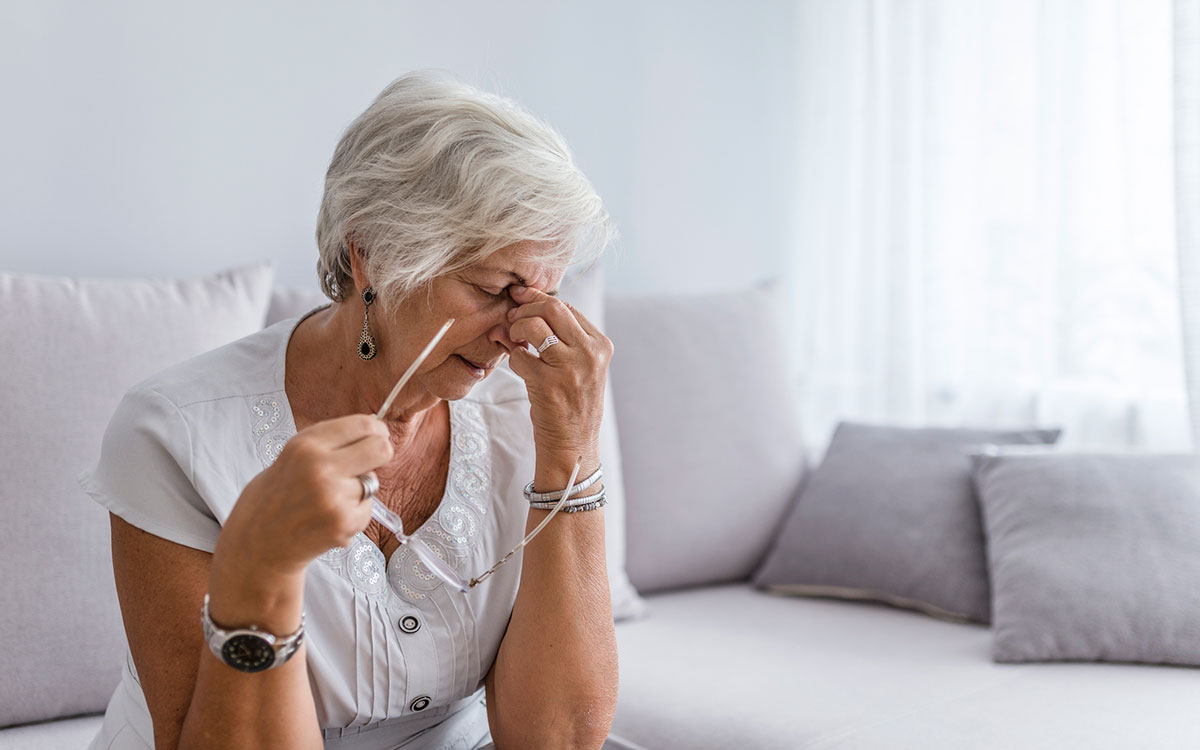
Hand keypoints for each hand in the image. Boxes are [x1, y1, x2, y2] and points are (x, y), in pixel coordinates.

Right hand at [217, 414, 393, 577]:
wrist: (256, 544)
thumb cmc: (276, 496)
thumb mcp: (293, 456)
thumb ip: (330, 442)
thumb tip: (374, 429)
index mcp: (305, 446)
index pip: (362, 425)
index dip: (377, 429)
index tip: (378, 434)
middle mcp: (320, 468)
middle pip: (380, 449)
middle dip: (381, 454)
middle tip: (370, 462)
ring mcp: (333, 497)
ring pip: (372, 482)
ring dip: (358, 490)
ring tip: (328, 501)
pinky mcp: (343, 523)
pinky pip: (367, 508)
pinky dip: (354, 513)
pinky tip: (328, 519)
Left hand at [505, 285, 611, 469]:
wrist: (573, 444)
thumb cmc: (572, 403)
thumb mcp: (582, 367)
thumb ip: (563, 338)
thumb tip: (525, 306)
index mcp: (600, 345)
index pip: (568, 308)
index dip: (540, 299)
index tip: (522, 298)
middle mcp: (589, 353)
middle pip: (553, 308)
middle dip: (526, 307)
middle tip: (512, 316)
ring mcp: (569, 368)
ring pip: (534, 325)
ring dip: (516, 328)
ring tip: (513, 339)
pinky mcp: (548, 384)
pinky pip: (519, 356)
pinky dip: (513, 357)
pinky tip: (518, 366)